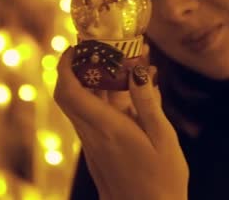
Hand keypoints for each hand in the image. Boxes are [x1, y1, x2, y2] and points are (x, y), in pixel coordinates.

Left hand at [54, 47, 188, 199]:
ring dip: (97, 81)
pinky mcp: (100, 151)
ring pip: (83, 104)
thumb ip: (148, 103)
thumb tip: (137, 70)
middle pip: (70, 94)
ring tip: (125, 63)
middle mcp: (92, 134)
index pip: (69, 91)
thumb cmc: (162, 181)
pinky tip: (134, 92)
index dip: (65, 65)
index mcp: (106, 128)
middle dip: (78, 67)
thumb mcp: (163, 139)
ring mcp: (94, 144)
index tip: (74, 47)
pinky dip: (108, 99)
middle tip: (99, 48)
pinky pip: (96, 116)